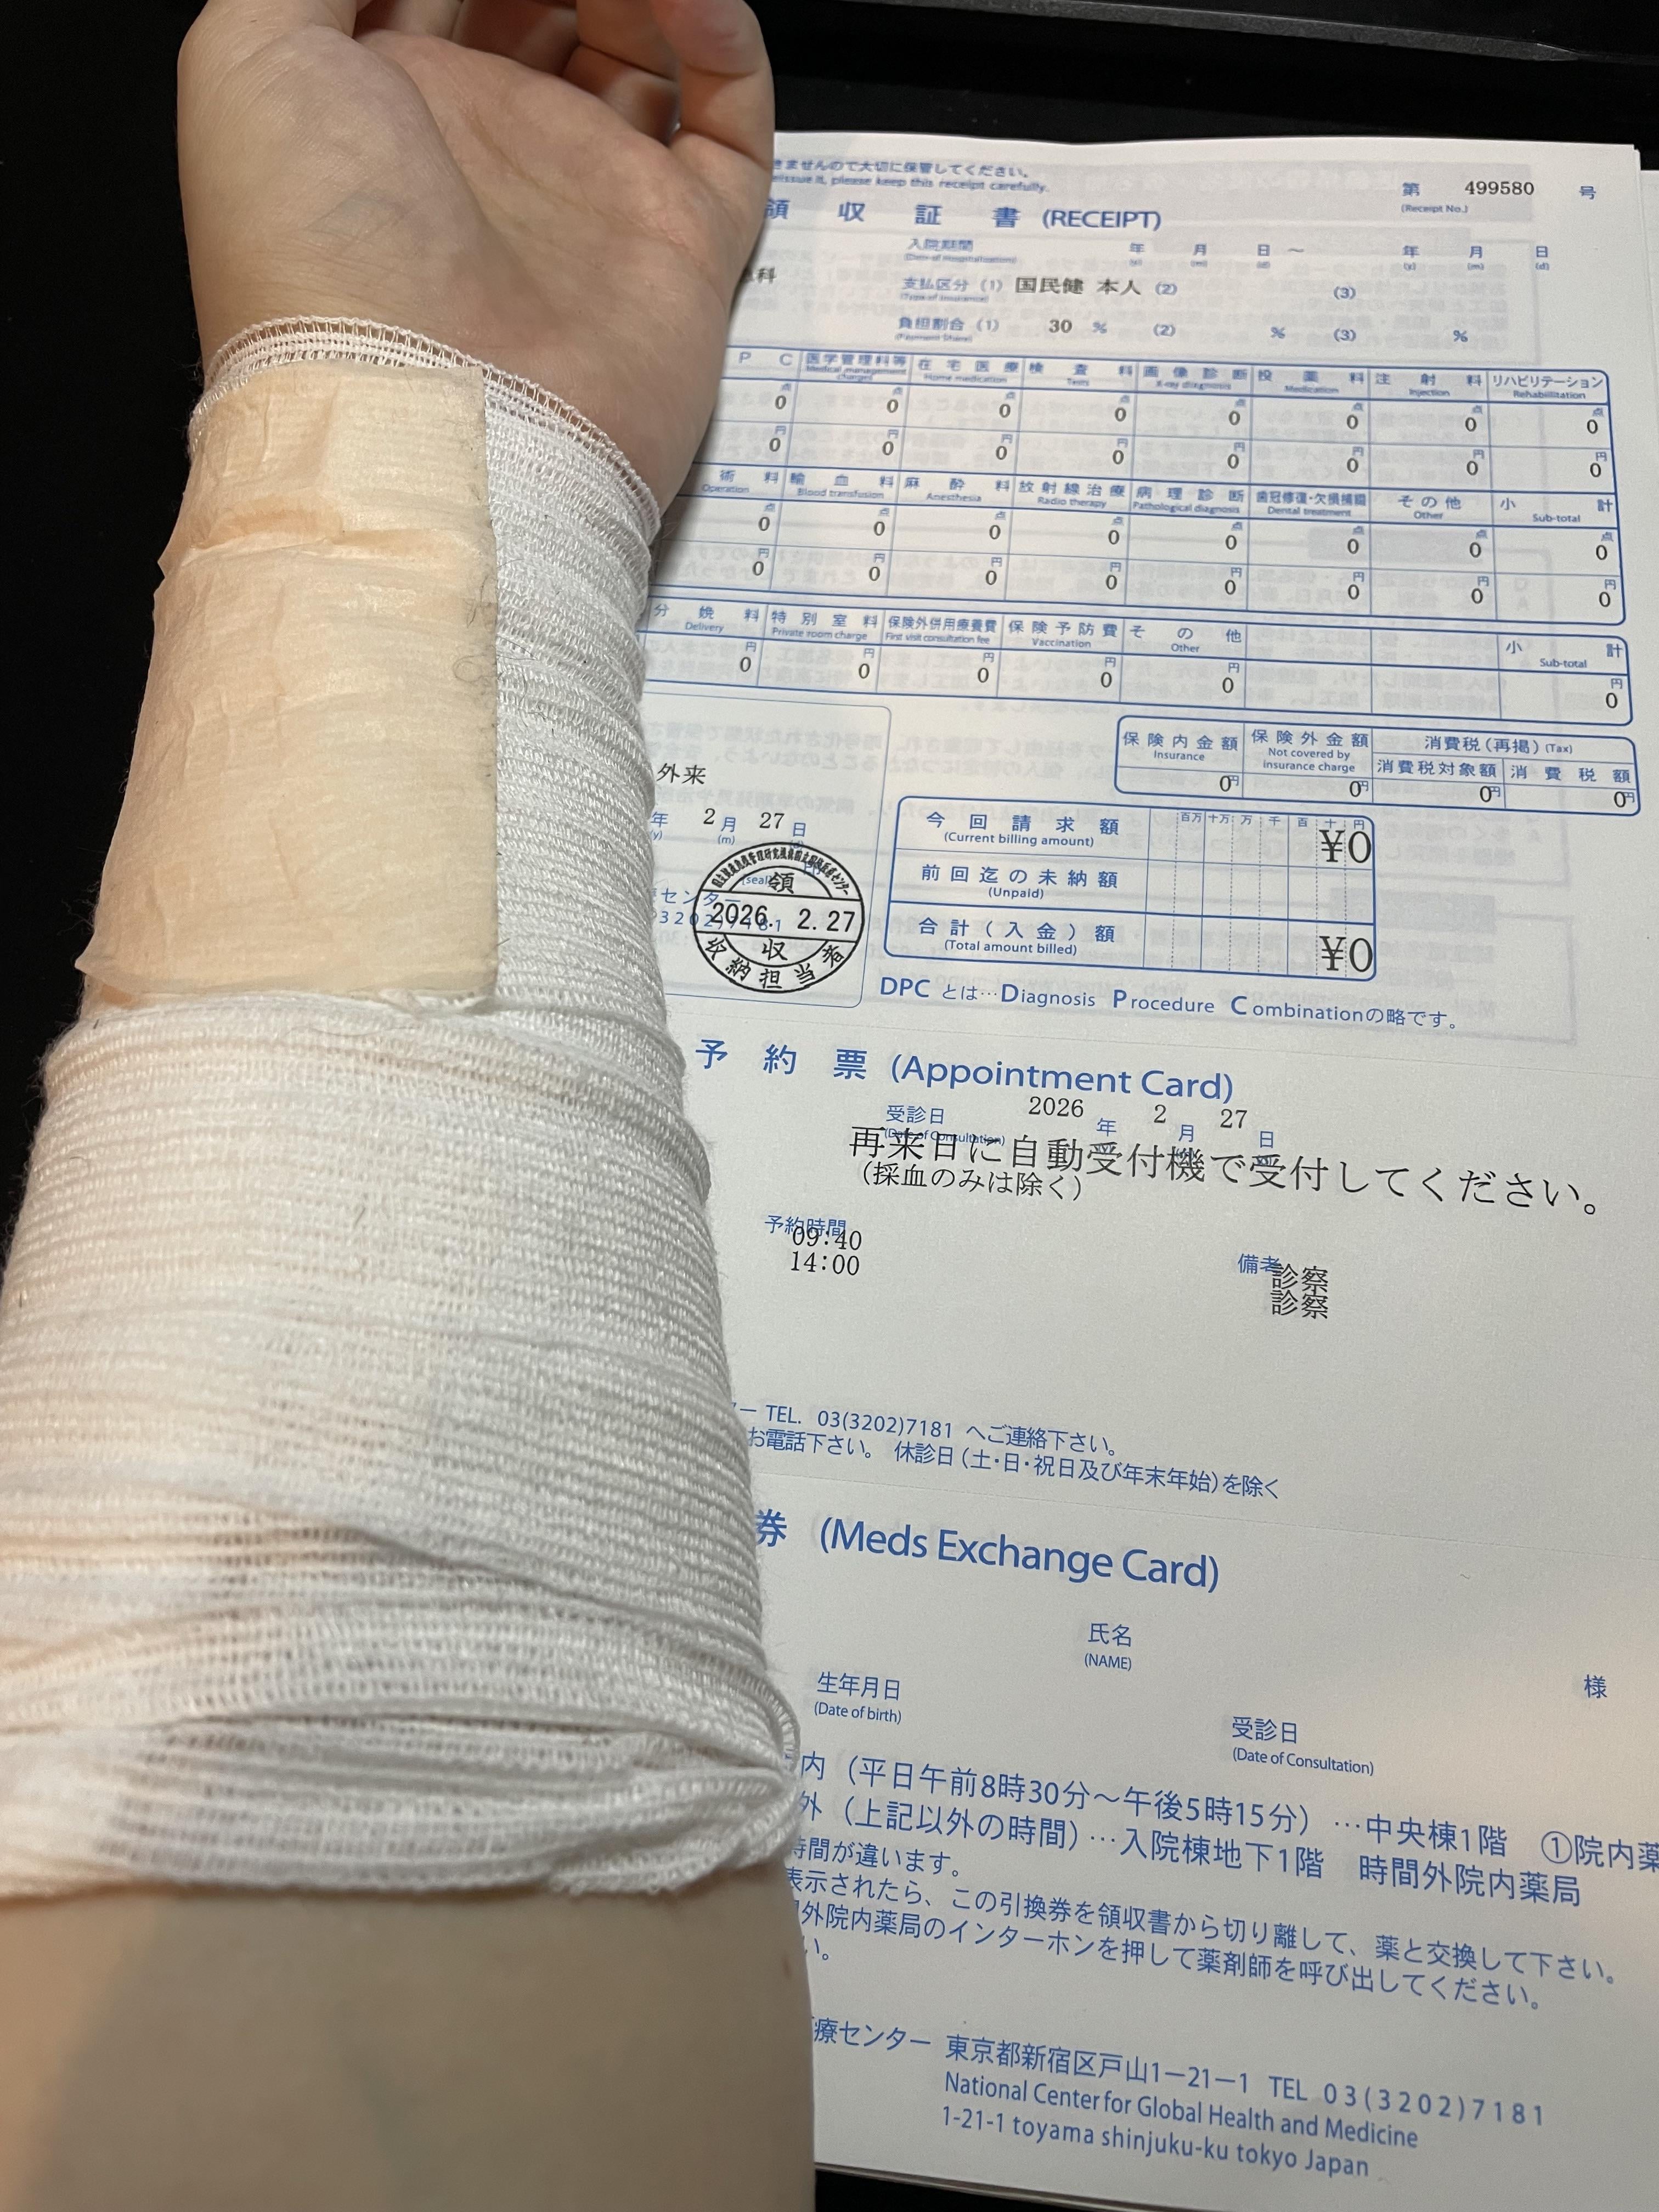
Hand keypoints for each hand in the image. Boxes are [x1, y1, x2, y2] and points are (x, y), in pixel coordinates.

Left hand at [179, 0, 772, 504]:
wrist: (433, 432)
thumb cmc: (325, 260)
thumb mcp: (251, 57)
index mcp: (380, 98)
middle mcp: (487, 142)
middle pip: (539, 0)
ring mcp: (588, 190)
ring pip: (636, 42)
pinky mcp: (681, 242)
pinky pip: (731, 123)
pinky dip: (727, 40)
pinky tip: (698, 2)